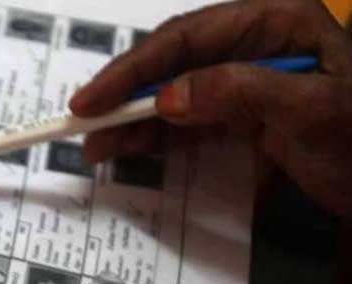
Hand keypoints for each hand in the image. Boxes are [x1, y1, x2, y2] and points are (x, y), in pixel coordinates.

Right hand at [69, 0, 351, 216]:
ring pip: (181, 94)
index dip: (134, 67)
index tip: (92, 101)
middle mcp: (260, 43)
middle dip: (128, 95)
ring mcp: (255, 81)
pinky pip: (197, 122)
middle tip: (84, 128)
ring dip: (139, 121)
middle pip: (177, 61)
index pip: (189, 35)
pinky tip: (134, 152)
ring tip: (99, 149)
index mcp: (278, 21)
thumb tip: (167, 96)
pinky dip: (164, 138)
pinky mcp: (253, 117)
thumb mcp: (310, 111)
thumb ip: (237, 92)